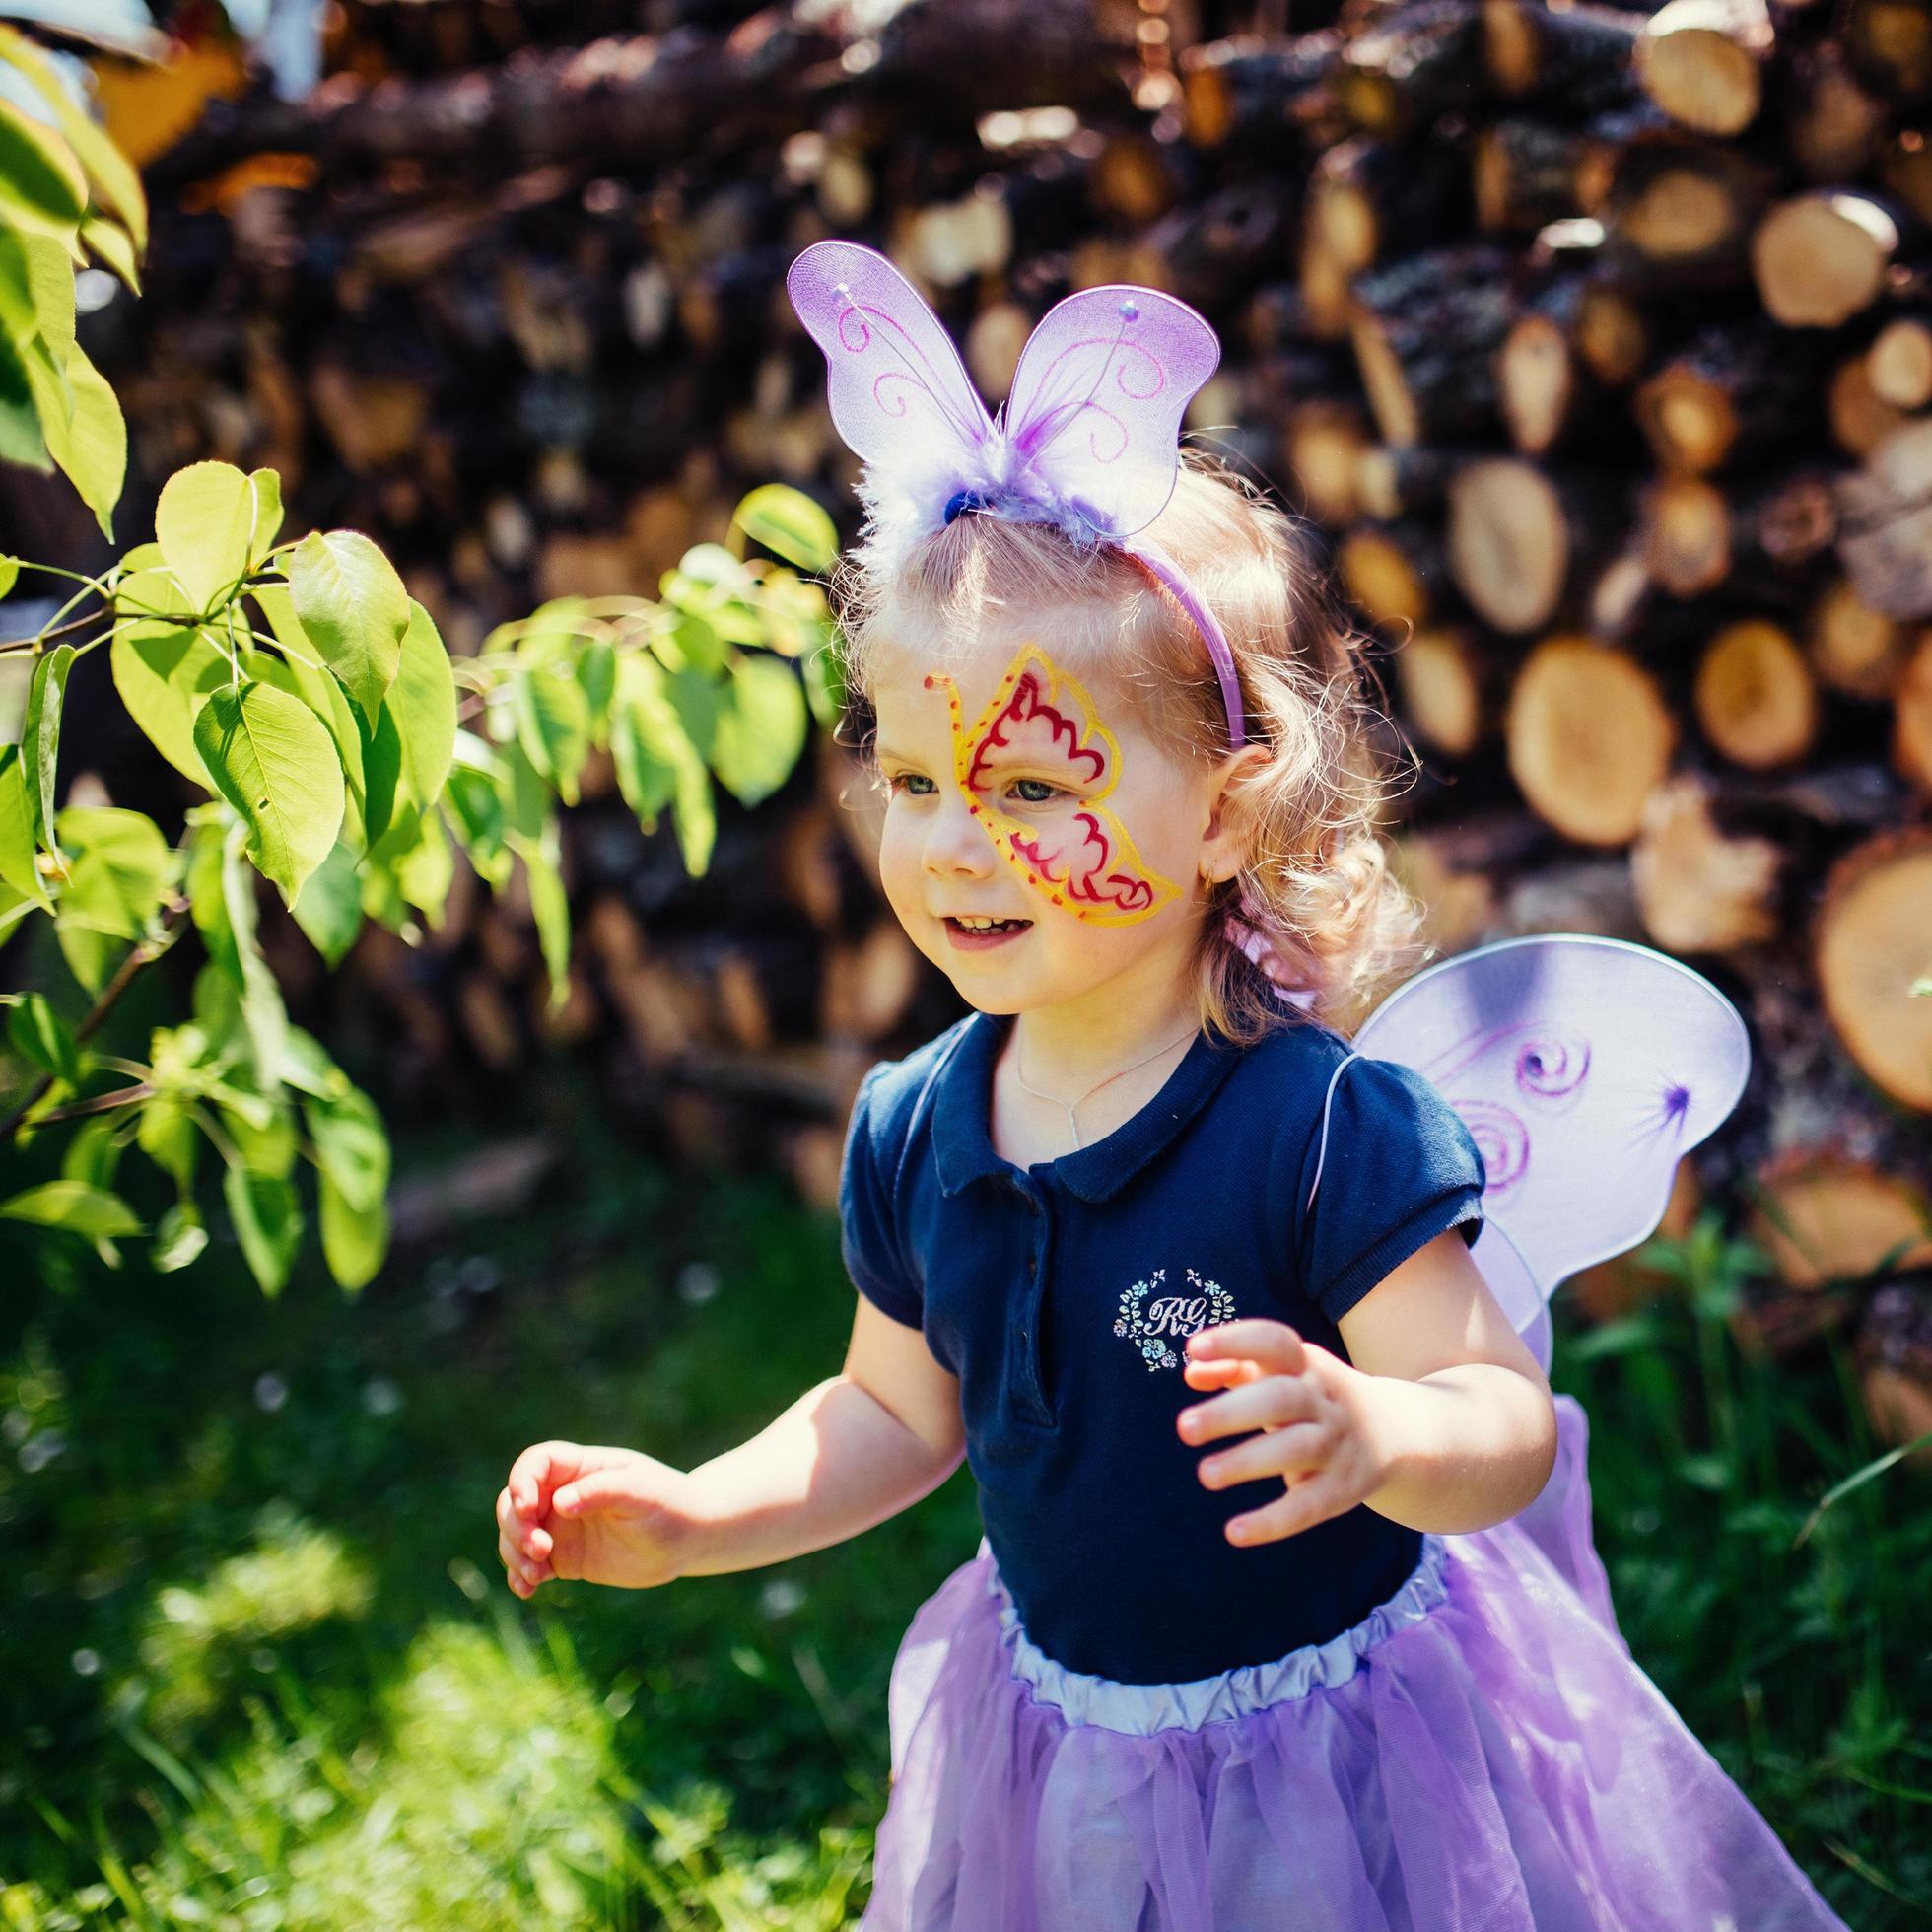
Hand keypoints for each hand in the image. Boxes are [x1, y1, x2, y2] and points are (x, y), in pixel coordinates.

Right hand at [496, 1440, 701, 1595]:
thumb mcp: (641, 1491)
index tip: (527, 1508)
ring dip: (514, 1553)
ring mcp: (561, 1527)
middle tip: (541, 1549)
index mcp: (582, 1468)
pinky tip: (528, 1590)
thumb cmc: (669, 1504)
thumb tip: (559, 1503)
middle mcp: (564, 1495)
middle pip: (514, 1501)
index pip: (535, 1463)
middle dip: (515, 1525)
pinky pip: (529, 1565)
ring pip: (515, 1535)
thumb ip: (601, 1491)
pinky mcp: (564, 1558)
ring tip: (537, 1575)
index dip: (521, 1481)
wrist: (687, 1539)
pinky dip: (520, 1576)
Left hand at [1175, 1319, 1390, 1547]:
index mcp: (1305, 1364)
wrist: (1395, 1431)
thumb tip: (1191, 1373)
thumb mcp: (1282, 1374)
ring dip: (1248, 1462)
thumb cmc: (1313, 1396)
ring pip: (1297, 1448)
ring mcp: (1337, 1444)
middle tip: (1184, 1428)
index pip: (1273, 1341)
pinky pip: (1309, 1506)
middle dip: (1232, 1411)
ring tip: (1205, 1475)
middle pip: (1280, 1398)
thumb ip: (1234, 1368)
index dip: (1234, 1341)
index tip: (1192, 1349)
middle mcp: (1324, 1400)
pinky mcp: (1343, 1488)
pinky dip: (1273, 1521)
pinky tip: (1234, 1532)